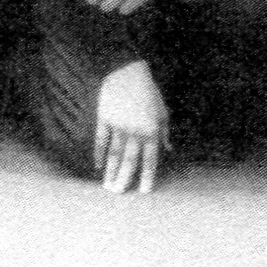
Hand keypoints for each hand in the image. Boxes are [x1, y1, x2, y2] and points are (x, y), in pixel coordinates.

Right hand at [92, 60, 166, 194]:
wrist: (127, 72)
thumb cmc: (148, 92)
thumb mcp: (162, 111)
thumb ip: (164, 132)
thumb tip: (168, 148)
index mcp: (151, 131)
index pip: (149, 160)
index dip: (147, 176)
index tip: (144, 191)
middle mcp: (135, 132)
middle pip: (129, 161)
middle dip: (124, 179)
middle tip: (118, 194)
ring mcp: (118, 126)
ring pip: (114, 154)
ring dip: (111, 171)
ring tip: (108, 186)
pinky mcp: (104, 119)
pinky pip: (101, 140)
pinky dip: (99, 154)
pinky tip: (98, 166)